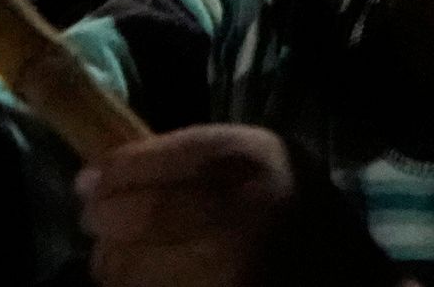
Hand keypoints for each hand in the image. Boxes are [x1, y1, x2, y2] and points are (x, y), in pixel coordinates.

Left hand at [78, 124, 383, 286]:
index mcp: (251, 160)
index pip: (145, 165)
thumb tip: (89, 179)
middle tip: (103, 223)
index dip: (107, 177)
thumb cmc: (288, 208)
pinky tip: (161, 279)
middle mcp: (239, 213)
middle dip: (102, 221)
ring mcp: (226, 270)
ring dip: (117, 263)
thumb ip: (188, 158)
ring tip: (139, 255)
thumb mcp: (257, 158)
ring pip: (124, 269)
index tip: (90, 184)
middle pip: (128, 219)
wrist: (344, 277)